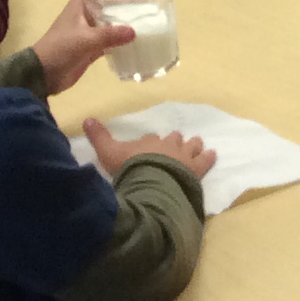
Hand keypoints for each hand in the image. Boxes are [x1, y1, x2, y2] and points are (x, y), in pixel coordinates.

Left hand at [31, 0, 133, 93]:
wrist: (45, 74)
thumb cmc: (61, 48)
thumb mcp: (86, 39)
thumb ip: (110, 35)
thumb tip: (133, 31)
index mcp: (77, 7)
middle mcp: (82, 18)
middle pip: (102, 4)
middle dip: (117, 1)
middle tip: (138, 2)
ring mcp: (86, 34)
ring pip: (106, 24)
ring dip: (119, 22)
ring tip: (139, 21)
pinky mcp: (88, 50)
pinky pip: (107, 43)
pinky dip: (117, 42)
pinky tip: (131, 43)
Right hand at [83, 118, 216, 180]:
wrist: (152, 182)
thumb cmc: (129, 168)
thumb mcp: (108, 152)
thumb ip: (98, 136)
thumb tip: (86, 118)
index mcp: (148, 142)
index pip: (151, 138)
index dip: (151, 141)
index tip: (151, 143)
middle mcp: (167, 145)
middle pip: (173, 139)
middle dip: (175, 140)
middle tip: (177, 141)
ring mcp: (184, 157)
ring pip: (191, 146)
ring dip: (193, 145)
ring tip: (197, 143)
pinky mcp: (196, 170)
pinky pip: (205, 160)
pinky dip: (209, 157)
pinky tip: (212, 154)